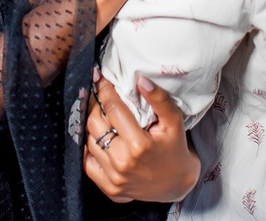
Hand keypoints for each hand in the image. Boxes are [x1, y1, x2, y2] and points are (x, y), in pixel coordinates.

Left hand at [85, 72, 199, 203]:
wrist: (177, 184)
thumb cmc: (175, 149)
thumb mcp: (174, 121)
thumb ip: (159, 99)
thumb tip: (141, 80)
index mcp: (139, 145)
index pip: (112, 108)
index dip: (104, 89)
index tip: (99, 76)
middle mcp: (123, 162)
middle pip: (94, 123)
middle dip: (95, 104)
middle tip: (98, 95)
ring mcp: (114, 178)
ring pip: (88, 141)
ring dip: (92, 126)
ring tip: (100, 115)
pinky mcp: (109, 188)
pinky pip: (87, 163)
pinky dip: (89, 148)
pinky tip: (99, 138)